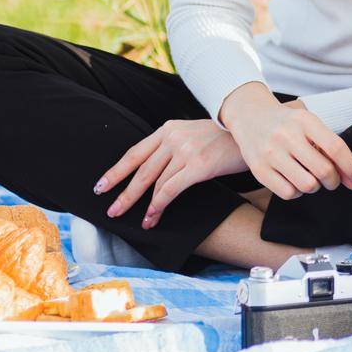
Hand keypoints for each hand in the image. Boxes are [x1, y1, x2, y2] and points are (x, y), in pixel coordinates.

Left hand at [94, 119, 245, 228]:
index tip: (101, 186)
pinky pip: (170, 189)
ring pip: (155, 183)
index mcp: (168, 129)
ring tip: (140, 222)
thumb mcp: (193, 135)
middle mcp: (172, 137)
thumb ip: (173, 146)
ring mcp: (184, 150)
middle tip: (111, 211)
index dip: (116, 171)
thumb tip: (154, 171)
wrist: (251, 133)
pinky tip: (154, 216)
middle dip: (124, 193)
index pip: (135, 152)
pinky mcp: (197, 165)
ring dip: (145, 206)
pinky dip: (159, 205)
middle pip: (140, 170)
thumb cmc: (223, 139)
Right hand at [218, 82, 351, 202]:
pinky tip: (294, 180)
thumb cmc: (288, 124)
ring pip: (308, 185)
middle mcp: (286, 135)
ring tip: (310, 177)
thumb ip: (332, 150)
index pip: (335, 147)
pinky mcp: (259, 169)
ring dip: (315, 187)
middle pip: (324, 170)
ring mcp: (270, 153)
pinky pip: (289, 193)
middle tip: (331, 179)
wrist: (250, 116)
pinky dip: (297, 192)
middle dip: (333, 181)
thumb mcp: (310, 126)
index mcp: (304, 121)